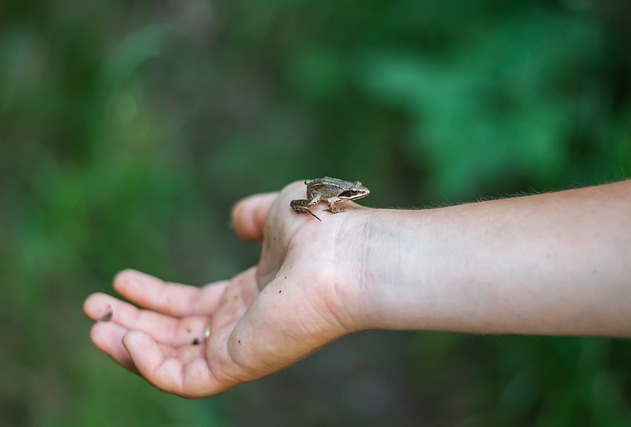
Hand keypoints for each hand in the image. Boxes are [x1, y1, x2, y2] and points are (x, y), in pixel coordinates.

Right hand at [83, 182, 366, 397]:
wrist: (346, 251)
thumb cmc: (319, 227)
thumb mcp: (275, 212)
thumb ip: (252, 217)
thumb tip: (235, 220)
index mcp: (250, 294)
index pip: (192, 305)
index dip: (154, 296)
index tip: (120, 279)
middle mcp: (243, 324)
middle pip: (176, 334)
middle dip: (133, 320)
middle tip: (93, 305)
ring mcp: (241, 346)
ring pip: (173, 361)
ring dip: (130, 345)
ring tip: (95, 323)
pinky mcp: (239, 363)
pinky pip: (184, 380)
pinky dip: (149, 366)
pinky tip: (126, 337)